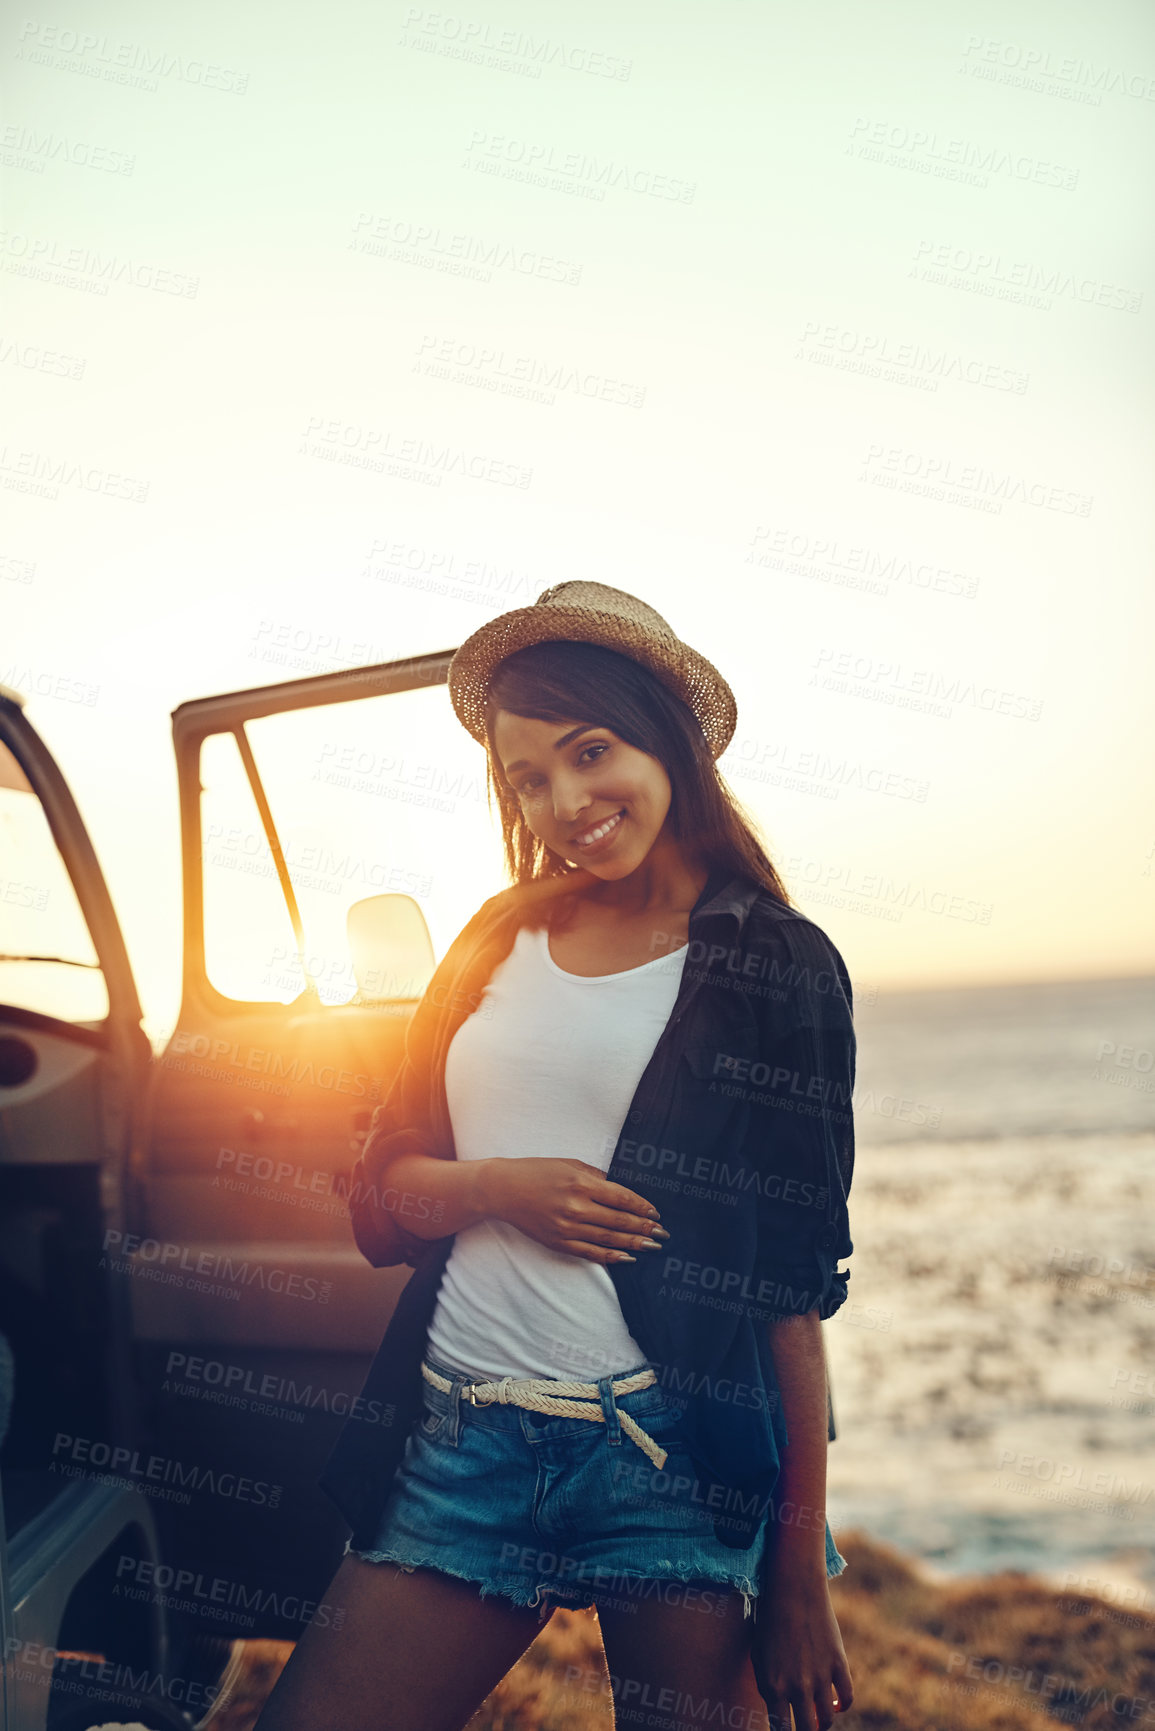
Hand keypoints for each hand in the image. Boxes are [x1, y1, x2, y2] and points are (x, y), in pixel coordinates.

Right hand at [479, 1158, 667, 1263]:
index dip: (642, 1207)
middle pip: (619, 1221)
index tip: (656, 1214)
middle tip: (663, 1234)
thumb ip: (596, 1176)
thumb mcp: (569, 1164)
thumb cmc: (536, 1171)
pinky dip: (610, 1256)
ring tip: (652, 1246)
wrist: (502, 1190)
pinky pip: (589, 1252)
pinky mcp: (558, 1241)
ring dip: (634, 1244)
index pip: (621, 1198)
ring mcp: (566, 1227)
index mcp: (581, 1183)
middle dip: (645, 1228)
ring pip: (608, 1239)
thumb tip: (619, 1189)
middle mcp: (576, 1206)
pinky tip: (626, 1257)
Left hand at [751, 1571, 852, 1730]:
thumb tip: (780, 1712)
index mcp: (773, 1687)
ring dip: (823, 1722)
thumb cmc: (770, 1621)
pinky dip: (842, 1705)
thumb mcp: (759, 1656)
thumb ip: (769, 1687)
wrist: (793, 1590)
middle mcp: (798, 1687)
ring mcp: (821, 1677)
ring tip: (817, 1718)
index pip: (782, 1730)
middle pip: (807, 1730)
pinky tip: (836, 1704)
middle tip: (804, 1726)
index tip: (787, 1730)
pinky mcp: (839, 1664)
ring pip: (827, 1719)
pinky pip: (847, 1698)